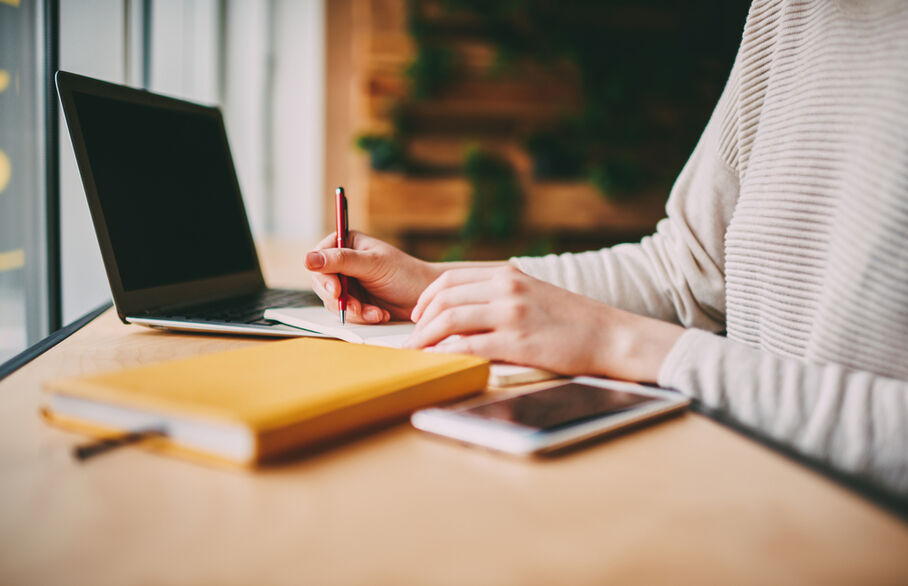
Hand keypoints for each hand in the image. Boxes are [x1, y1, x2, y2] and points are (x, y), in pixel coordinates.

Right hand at [305, 231, 441, 322]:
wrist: (425, 297)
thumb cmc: (405, 273)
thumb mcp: (373, 264)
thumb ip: (341, 260)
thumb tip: (309, 258)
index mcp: (346, 243)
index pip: (319, 258)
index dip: (324, 275)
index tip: (336, 290)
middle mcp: (343, 262)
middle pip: (322, 283)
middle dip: (340, 299)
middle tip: (356, 307)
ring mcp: (348, 284)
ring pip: (333, 301)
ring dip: (354, 310)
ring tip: (375, 312)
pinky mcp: (354, 302)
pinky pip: (346, 313)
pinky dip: (362, 317)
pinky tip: (379, 314)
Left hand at [406, 265, 684, 381]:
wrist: (611, 336)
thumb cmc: (573, 321)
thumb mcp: (534, 294)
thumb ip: (501, 296)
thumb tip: (464, 313)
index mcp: (508, 275)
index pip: (450, 280)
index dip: (426, 299)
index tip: (418, 317)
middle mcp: (507, 288)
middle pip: (444, 298)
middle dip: (420, 321)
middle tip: (411, 340)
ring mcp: (512, 313)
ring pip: (450, 320)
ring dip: (426, 338)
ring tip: (417, 353)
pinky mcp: (518, 341)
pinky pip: (470, 346)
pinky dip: (447, 353)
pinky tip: (439, 361)